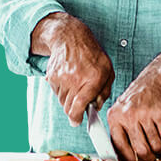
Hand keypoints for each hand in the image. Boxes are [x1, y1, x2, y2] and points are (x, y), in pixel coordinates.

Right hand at [31, 12, 113, 126]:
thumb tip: (96, 107)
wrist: (70, 38)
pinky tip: (68, 79)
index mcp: (94, 78)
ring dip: (68, 99)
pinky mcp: (52, 76)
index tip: (76, 121)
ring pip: (62, 101)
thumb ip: (105, 91)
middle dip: (74, 110)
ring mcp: (62, 78)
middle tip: (79, 103)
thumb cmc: (92, 54)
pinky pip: (56, 93)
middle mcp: (76, 78)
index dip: (76, 117)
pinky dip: (62, 91)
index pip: (79, 105)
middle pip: (69, 108)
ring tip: (76, 85)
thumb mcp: (107, 70)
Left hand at [107, 68, 160, 160]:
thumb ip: (121, 134)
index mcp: (115, 117)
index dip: (129, 159)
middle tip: (151, 158)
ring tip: (159, 144)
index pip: (119, 146)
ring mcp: (145, 113)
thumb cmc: (139, 101)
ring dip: (159, 149)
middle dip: (148, 158)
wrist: (157, 80)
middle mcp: (128, 115)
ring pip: (155, 145)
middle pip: (140, 149)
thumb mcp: (123, 113)